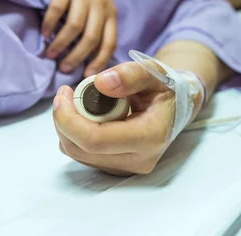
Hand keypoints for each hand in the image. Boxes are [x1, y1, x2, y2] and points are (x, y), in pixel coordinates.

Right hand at [42, 0, 116, 76]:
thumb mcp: (102, 7)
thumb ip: (99, 27)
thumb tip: (91, 59)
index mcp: (111, 13)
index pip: (110, 42)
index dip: (100, 61)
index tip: (88, 75)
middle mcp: (100, 5)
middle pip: (91, 38)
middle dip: (77, 57)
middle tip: (64, 68)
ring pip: (74, 26)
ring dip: (61, 44)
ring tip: (50, 54)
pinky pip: (57, 10)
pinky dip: (50, 25)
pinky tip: (44, 34)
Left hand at [52, 61, 176, 175]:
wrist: (177, 108)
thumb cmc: (167, 88)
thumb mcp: (155, 73)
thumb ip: (131, 75)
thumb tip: (101, 83)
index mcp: (150, 136)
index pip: (94, 140)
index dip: (69, 118)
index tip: (63, 93)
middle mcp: (139, 160)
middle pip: (80, 149)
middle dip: (65, 120)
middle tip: (67, 94)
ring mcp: (128, 168)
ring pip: (77, 153)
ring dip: (69, 126)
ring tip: (82, 101)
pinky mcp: (117, 168)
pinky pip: (83, 154)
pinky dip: (77, 134)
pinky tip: (89, 116)